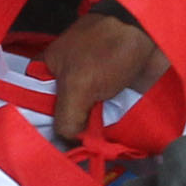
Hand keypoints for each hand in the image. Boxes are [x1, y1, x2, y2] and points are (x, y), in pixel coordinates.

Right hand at [42, 10, 168, 146]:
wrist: (151, 33)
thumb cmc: (108, 49)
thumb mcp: (78, 85)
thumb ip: (65, 117)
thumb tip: (69, 140)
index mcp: (47, 70)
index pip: (34, 104)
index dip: (41, 126)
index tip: (51, 147)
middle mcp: (67, 79)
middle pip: (61, 115)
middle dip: (69, 133)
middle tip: (76, 152)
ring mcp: (92, 86)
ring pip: (85, 118)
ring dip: (91, 133)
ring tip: (95, 150)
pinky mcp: (114, 92)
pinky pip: (106, 116)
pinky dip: (108, 128)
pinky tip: (109, 142)